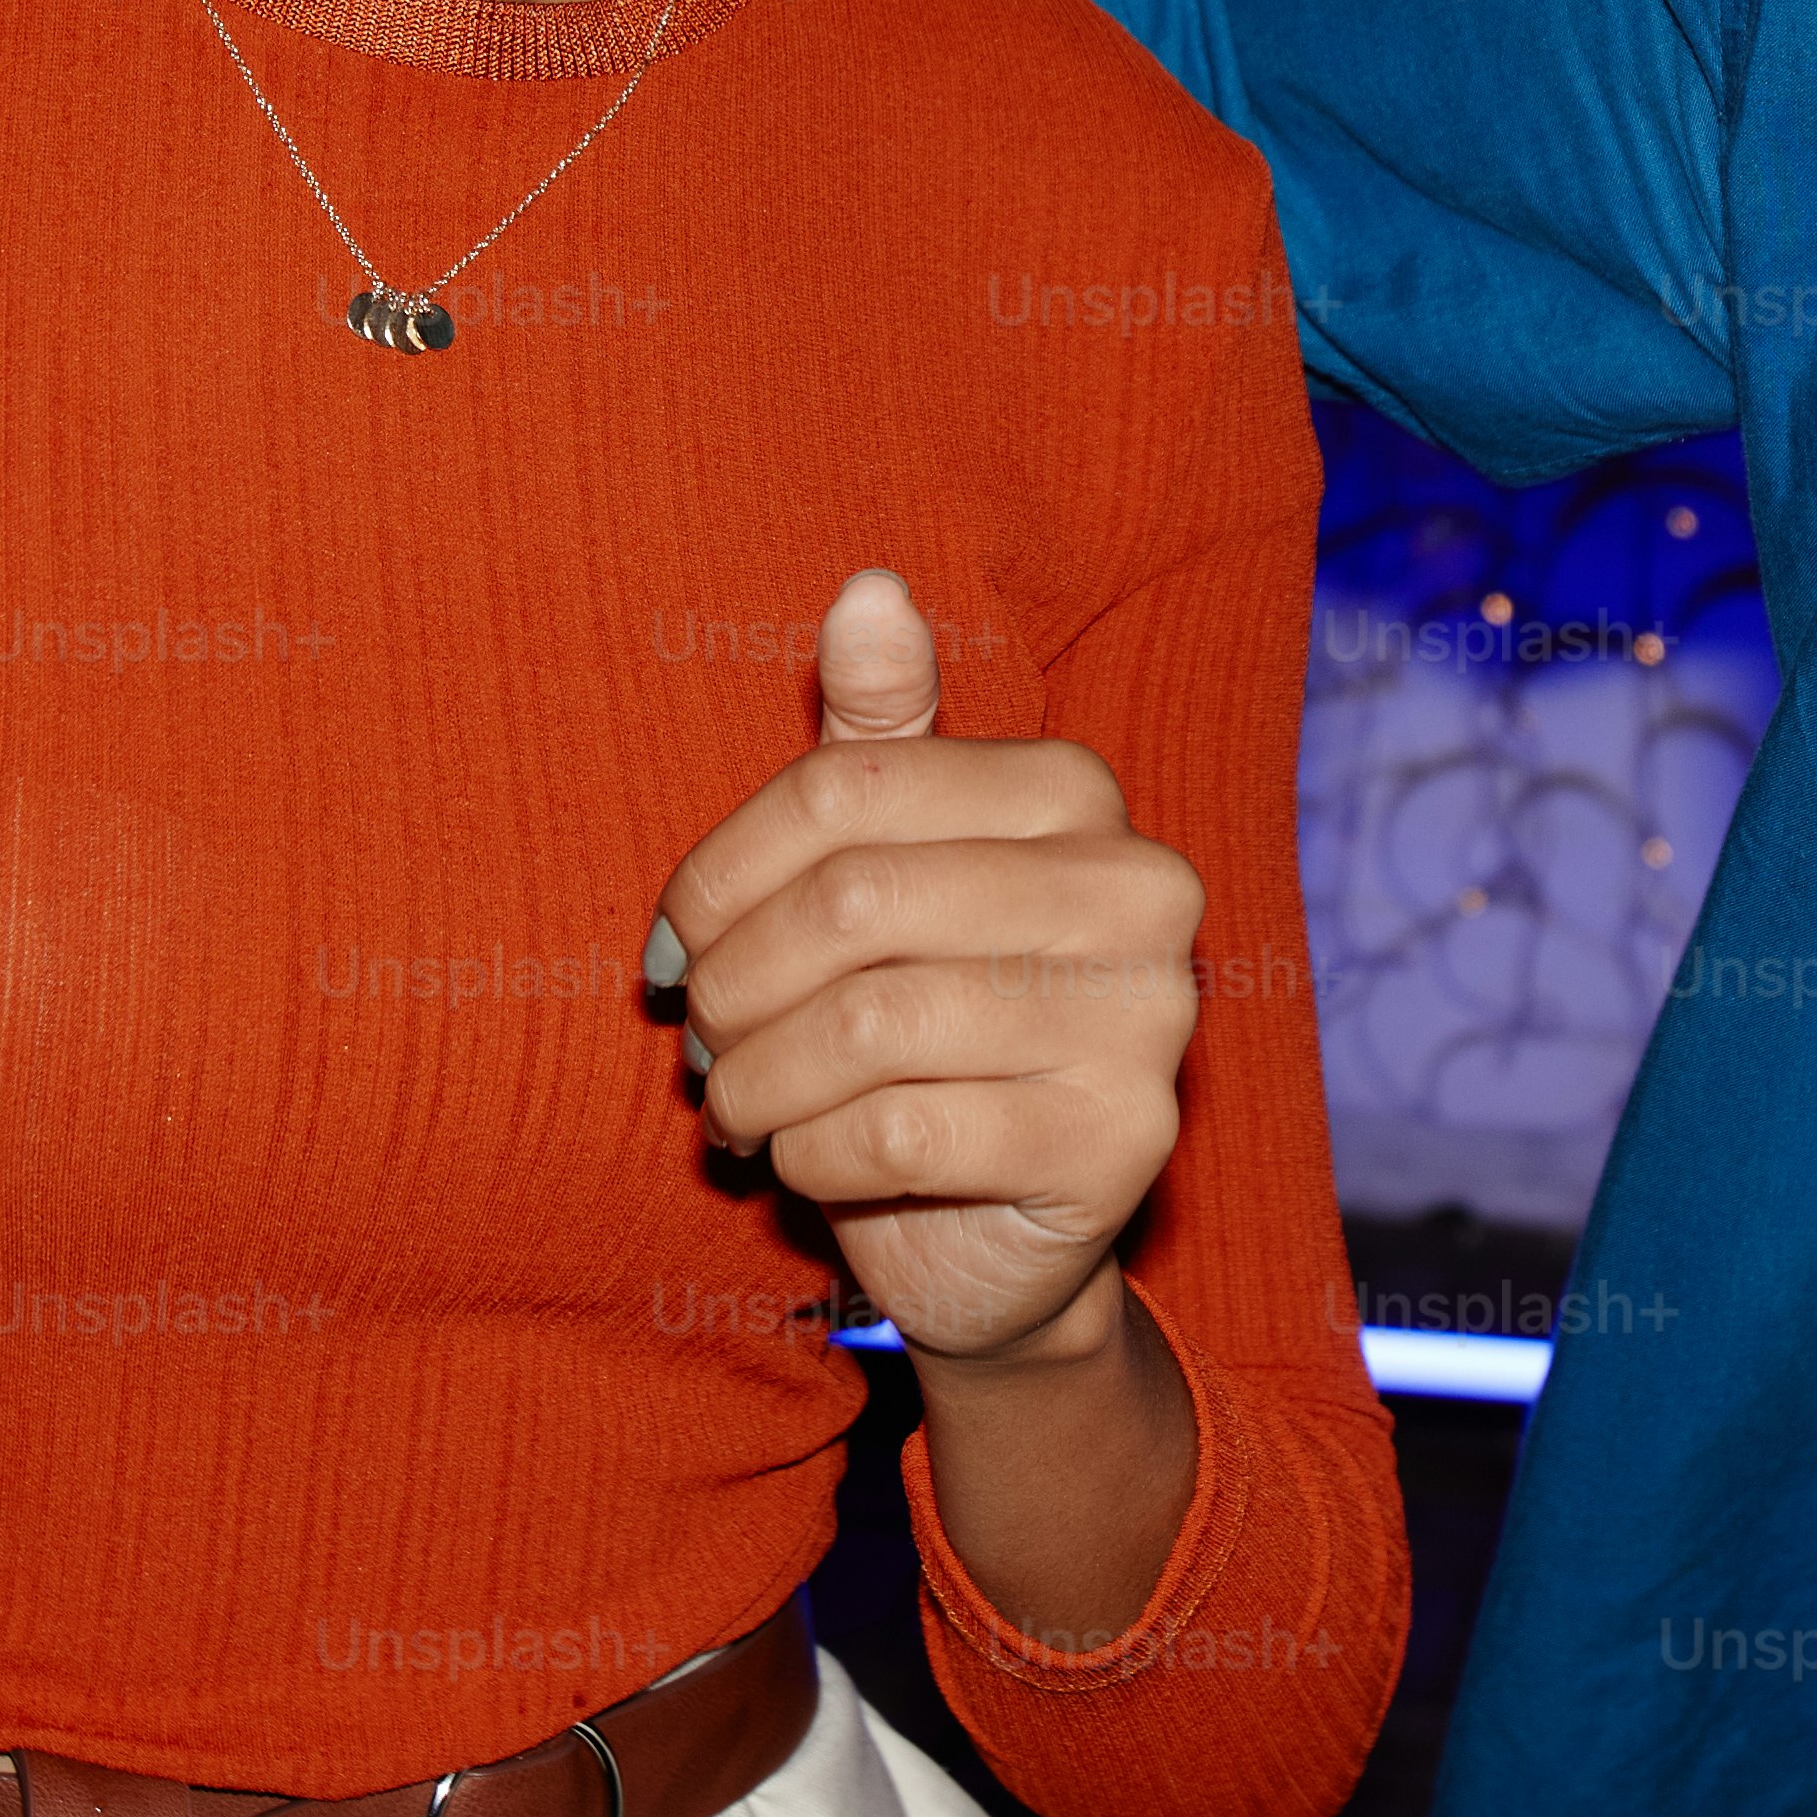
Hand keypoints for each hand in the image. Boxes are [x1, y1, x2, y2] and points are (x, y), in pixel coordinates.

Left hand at [656, 570, 1203, 1369]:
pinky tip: (803, 1157)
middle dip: (733, 985)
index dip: (719, 871)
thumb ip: (876, 732)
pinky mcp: (1121, 1142)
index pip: (843, 787)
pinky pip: (902, 1131)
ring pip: (868, 1025)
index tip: (669, 941)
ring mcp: (1147, 1017)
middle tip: (697, 1039)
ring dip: (757, 1079)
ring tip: (733, 1105)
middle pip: (851, 903)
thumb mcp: (882, 868)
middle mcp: (1139, 886)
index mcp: (1074, 789)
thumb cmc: (916, 1016)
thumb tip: (868, 586)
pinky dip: (812, 1153)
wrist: (993, 1229)